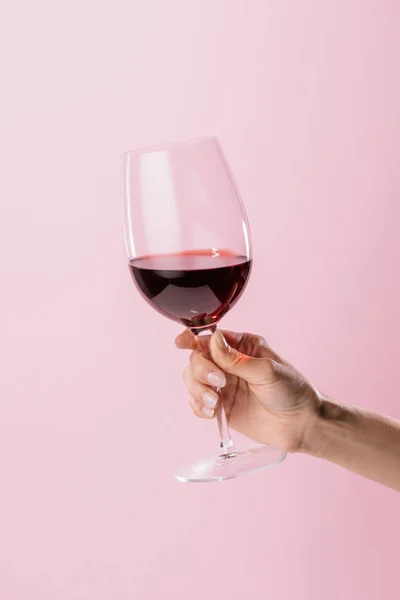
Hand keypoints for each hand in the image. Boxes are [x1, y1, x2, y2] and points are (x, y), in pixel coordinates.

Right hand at [175, 329, 320, 452]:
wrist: (300, 425)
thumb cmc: (291, 391)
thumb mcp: (267, 371)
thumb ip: (237, 359)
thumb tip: (212, 340)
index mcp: (242, 347)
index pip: (209, 338)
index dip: (192, 339)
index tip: (181, 343)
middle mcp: (228, 364)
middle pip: (196, 359)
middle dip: (201, 371)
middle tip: (219, 383)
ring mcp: (223, 386)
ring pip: (192, 380)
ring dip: (198, 390)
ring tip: (216, 402)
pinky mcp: (221, 407)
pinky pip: (196, 403)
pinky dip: (198, 407)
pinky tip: (213, 412)